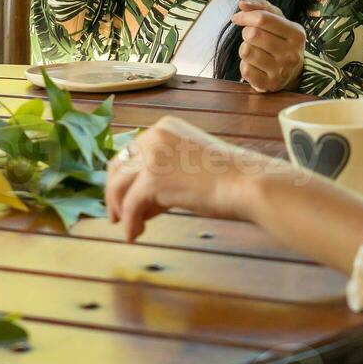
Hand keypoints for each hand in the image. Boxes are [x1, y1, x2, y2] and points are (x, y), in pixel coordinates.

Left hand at [105, 116, 290, 241]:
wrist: (247, 183)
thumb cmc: (229, 178)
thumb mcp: (189, 167)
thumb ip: (163, 176)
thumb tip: (141, 202)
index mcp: (163, 127)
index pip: (131, 152)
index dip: (126, 178)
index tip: (126, 198)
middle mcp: (153, 135)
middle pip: (118, 166)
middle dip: (115, 192)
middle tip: (117, 214)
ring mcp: (151, 156)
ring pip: (118, 185)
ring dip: (119, 209)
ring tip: (126, 227)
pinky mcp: (152, 179)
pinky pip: (130, 205)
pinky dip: (130, 223)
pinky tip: (134, 236)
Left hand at [230, 0, 306, 92]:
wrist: (292, 73)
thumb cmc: (281, 40)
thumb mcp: (278, 20)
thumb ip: (261, 6)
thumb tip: (243, 4)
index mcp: (297, 33)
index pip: (263, 18)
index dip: (245, 15)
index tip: (237, 17)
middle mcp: (292, 54)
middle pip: (252, 34)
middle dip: (246, 32)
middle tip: (251, 37)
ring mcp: (281, 71)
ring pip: (246, 51)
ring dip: (245, 48)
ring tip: (255, 50)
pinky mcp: (269, 85)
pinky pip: (245, 69)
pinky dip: (245, 65)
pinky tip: (255, 65)